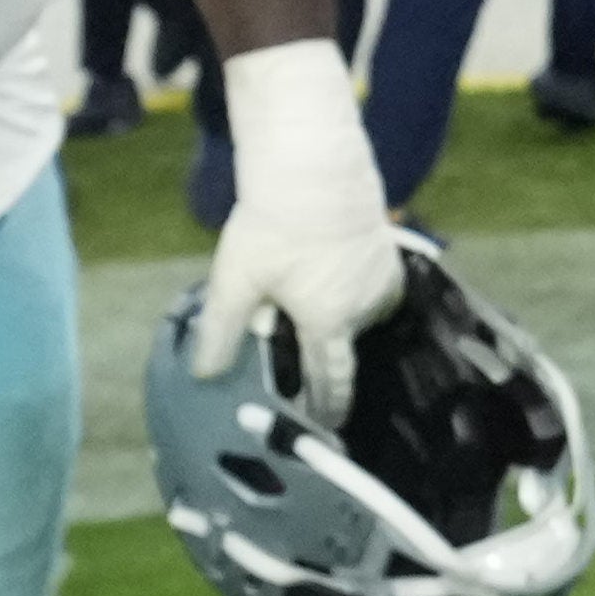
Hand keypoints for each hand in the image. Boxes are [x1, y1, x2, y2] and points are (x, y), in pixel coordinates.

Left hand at [191, 39, 407, 388]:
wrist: (314, 169)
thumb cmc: (273, 226)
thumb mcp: (236, 280)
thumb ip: (221, 332)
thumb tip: (204, 374)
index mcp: (328, 324)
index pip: (332, 380)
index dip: (328, 406)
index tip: (328, 426)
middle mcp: (364, 309)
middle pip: (347, 347)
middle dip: (330, 357)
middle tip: (311, 360)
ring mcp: (383, 279)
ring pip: (364, 316)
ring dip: (343, 320)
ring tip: (316, 307)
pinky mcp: (390, 251)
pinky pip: (377, 288)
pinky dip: (358, 292)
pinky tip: (337, 275)